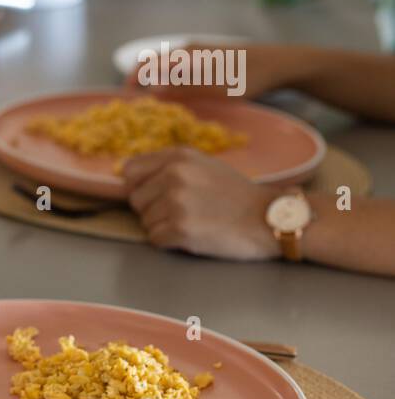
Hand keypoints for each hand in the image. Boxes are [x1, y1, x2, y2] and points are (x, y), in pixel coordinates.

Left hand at [122, 148, 280, 260]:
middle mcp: (174, 175)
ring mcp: (176, 202)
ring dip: (164, 227)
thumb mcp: (204, 165)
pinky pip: (155, 239)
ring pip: (145, 221)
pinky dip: (170, 242)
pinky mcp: (180, 229)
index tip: (155, 194)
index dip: (139, 186)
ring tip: (193, 222)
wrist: (270, 218)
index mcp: (178, 157)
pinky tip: (193, 235)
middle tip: (183, 212)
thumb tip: (128, 175)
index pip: (130, 171)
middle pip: (135, 200)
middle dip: (153, 209)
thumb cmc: (237, 194)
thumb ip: (169, 166)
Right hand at [126, 43, 301, 101]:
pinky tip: (176, 93)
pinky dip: (170, 80)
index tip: (125, 99)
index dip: (133, 81)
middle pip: (153, 64)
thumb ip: (186, 89)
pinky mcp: (204, 58)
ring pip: (165, 66)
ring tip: (154, 103)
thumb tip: (154, 91)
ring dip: (156, 82)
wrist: (278, 63)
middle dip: (141, 82)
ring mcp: (196, 53)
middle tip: (137, 106)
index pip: (148, 65)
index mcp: (187, 55)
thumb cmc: (250, 77)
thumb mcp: (219, 88)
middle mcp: (187, 50)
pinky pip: (178, 68)